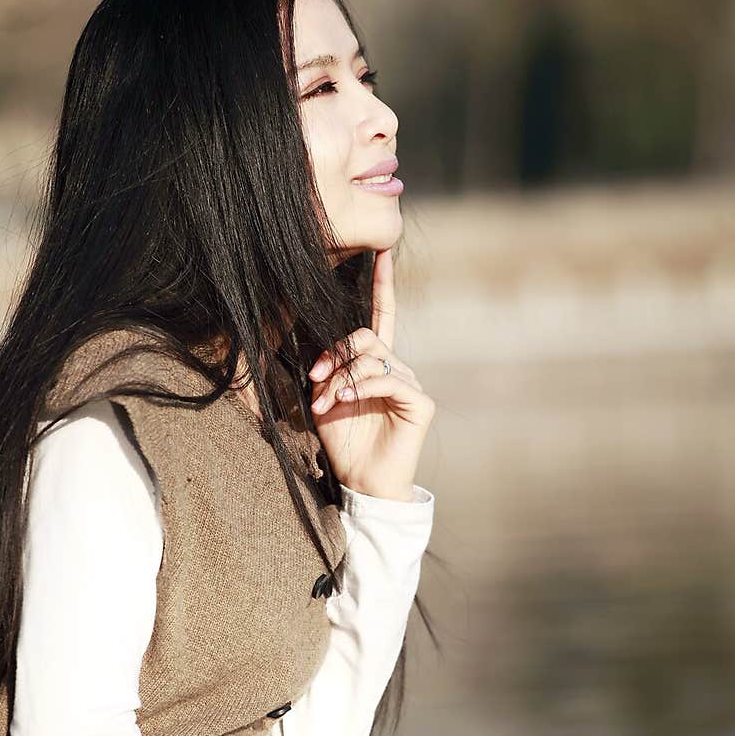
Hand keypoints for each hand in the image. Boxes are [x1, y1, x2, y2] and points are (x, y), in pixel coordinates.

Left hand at [307, 247, 434, 499]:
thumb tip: (320, 351)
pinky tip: (344, 401)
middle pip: (365, 335)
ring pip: (372, 357)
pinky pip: (387, 379)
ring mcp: (410, 383)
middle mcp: (396, 368)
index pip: (381, 316)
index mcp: (375, 364)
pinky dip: (360, 387)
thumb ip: (325, 370)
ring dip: (341, 377)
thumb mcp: (324, 399)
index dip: (382, 285)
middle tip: (314, 380)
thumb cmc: (343, 443)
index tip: (382, 252)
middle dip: (334, 354)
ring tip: (324, 403)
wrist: (362, 483)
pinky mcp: (420, 402)